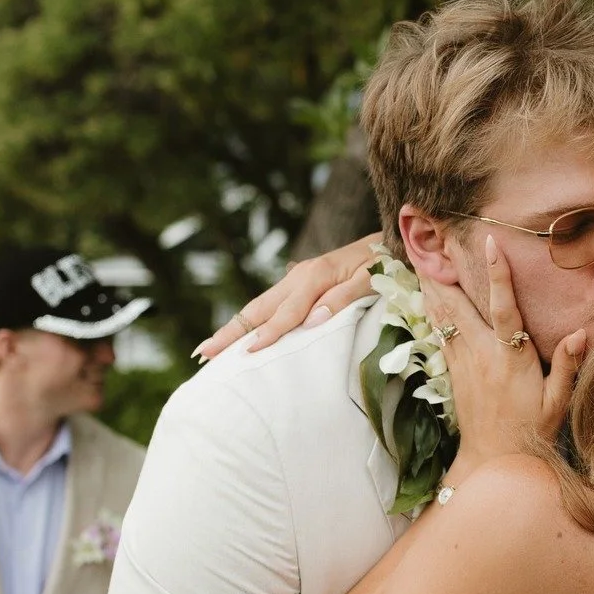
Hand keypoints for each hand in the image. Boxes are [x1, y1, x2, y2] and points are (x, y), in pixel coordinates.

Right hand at [192, 238, 383, 359]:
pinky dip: (250, 320)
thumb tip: (312, 321)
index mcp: (315, 276)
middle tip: (204, 353)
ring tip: (210, 347)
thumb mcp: (371, 280)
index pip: (287, 313)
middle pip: (259, 309)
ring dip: (234, 327)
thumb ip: (343, 299)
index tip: (248, 354)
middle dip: (231, 332)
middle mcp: (299, 276)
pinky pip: (270, 304)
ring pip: (259, 306)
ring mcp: (297, 278)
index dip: (268, 334)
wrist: (389, 239)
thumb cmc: (385, 263)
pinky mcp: (300, 282)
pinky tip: (240, 334)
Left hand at [425, 236, 585, 477]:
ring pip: (443, 318)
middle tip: (431, 242)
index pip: (504, 308)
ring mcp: (464, 364)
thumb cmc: (532, 431)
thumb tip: (582, 333)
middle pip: (458, 306)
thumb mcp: (558, 403)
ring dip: (432, 288)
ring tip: (421, 258)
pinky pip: (440, 335)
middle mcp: (483, 356)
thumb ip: (569, 366)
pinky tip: (425, 296)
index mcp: (512, 359)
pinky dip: (432, 312)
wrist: (494, 461)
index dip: (497, 274)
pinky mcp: (454, 373)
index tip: (489, 244)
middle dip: (444, 274)